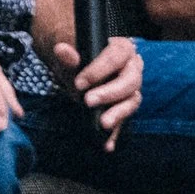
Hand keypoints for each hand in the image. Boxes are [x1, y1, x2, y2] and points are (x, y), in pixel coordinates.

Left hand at [52, 36, 142, 150]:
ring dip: (118, 114)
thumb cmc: (76, 55)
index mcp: (122, 49)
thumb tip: (62, 50)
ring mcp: (131, 89)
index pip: (117, 56)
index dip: (100, 69)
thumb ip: (67, 54)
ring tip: (103, 124)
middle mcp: (132, 68)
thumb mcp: (69, 52)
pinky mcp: (123, 107)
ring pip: (132, 101)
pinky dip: (115, 133)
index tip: (80, 82)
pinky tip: (107, 144)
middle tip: (88, 101)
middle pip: (131, 80)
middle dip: (110, 93)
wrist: (76, 67)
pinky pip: (124, 120)